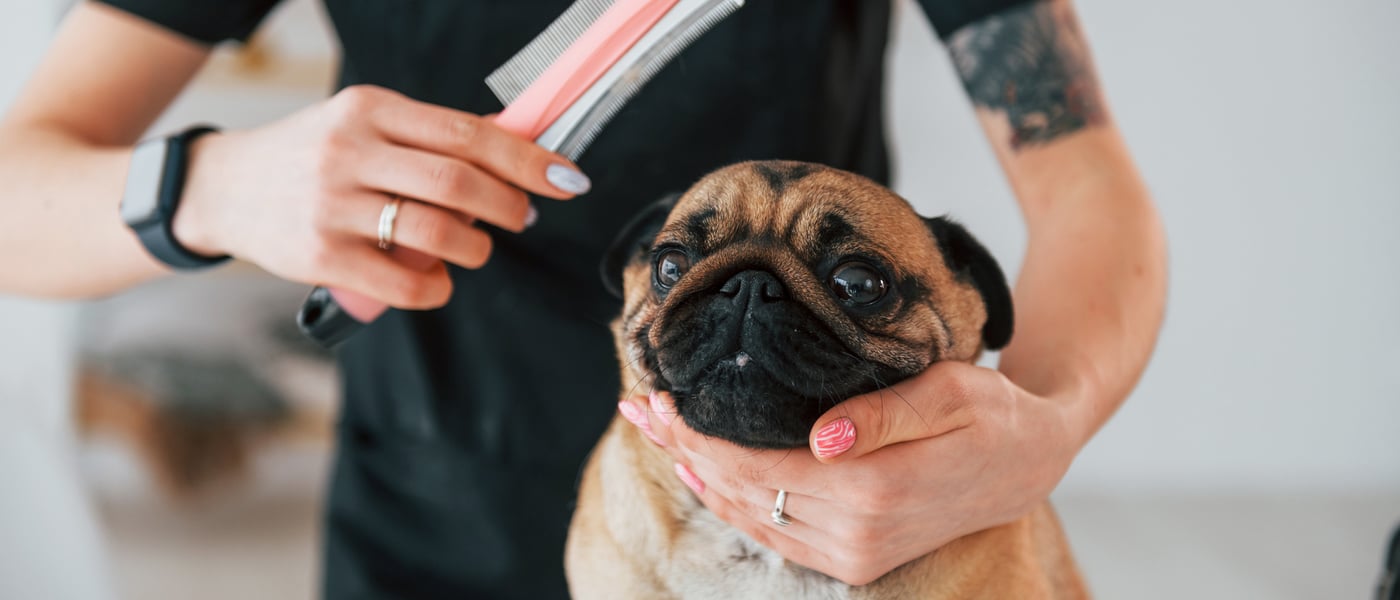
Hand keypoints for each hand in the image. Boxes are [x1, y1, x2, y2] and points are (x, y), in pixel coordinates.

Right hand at [171, 85, 591, 308]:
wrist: (224, 188)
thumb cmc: (314, 157)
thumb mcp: (363, 125)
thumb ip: (428, 139)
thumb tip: (516, 150)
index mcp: (370, 109)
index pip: (466, 133)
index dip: (526, 159)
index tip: (567, 178)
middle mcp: (350, 151)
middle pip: (458, 183)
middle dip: (508, 206)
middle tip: (523, 218)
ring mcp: (331, 204)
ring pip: (436, 232)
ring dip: (474, 248)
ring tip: (475, 248)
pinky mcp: (320, 255)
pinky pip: (403, 281)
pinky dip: (436, 287)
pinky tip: (439, 280)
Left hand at [617, 361, 1080, 585]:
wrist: (1030, 461)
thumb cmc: (992, 412)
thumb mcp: (951, 391)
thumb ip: (885, 413)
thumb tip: (822, 437)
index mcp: (874, 491)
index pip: (757, 467)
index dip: (701, 438)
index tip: (659, 405)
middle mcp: (857, 535)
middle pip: (743, 493)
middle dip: (685, 452)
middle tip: (639, 411)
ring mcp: (855, 555)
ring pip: (752, 519)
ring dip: (701, 478)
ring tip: (657, 436)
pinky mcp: (855, 560)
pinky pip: (776, 536)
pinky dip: (733, 505)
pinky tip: (705, 476)